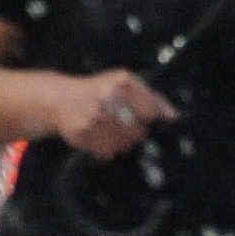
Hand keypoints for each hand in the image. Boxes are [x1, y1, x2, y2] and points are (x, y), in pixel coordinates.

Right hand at [41, 68, 173, 159]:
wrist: (61, 99)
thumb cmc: (100, 90)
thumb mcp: (126, 84)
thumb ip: (153, 98)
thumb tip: (173, 117)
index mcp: (122, 83)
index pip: (150, 113)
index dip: (148, 117)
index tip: (140, 116)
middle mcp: (107, 99)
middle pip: (138, 132)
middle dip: (134, 131)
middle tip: (122, 123)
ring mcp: (93, 118)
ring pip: (124, 145)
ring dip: (121, 142)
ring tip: (110, 130)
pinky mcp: (81, 134)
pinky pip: (107, 152)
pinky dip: (107, 149)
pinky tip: (99, 136)